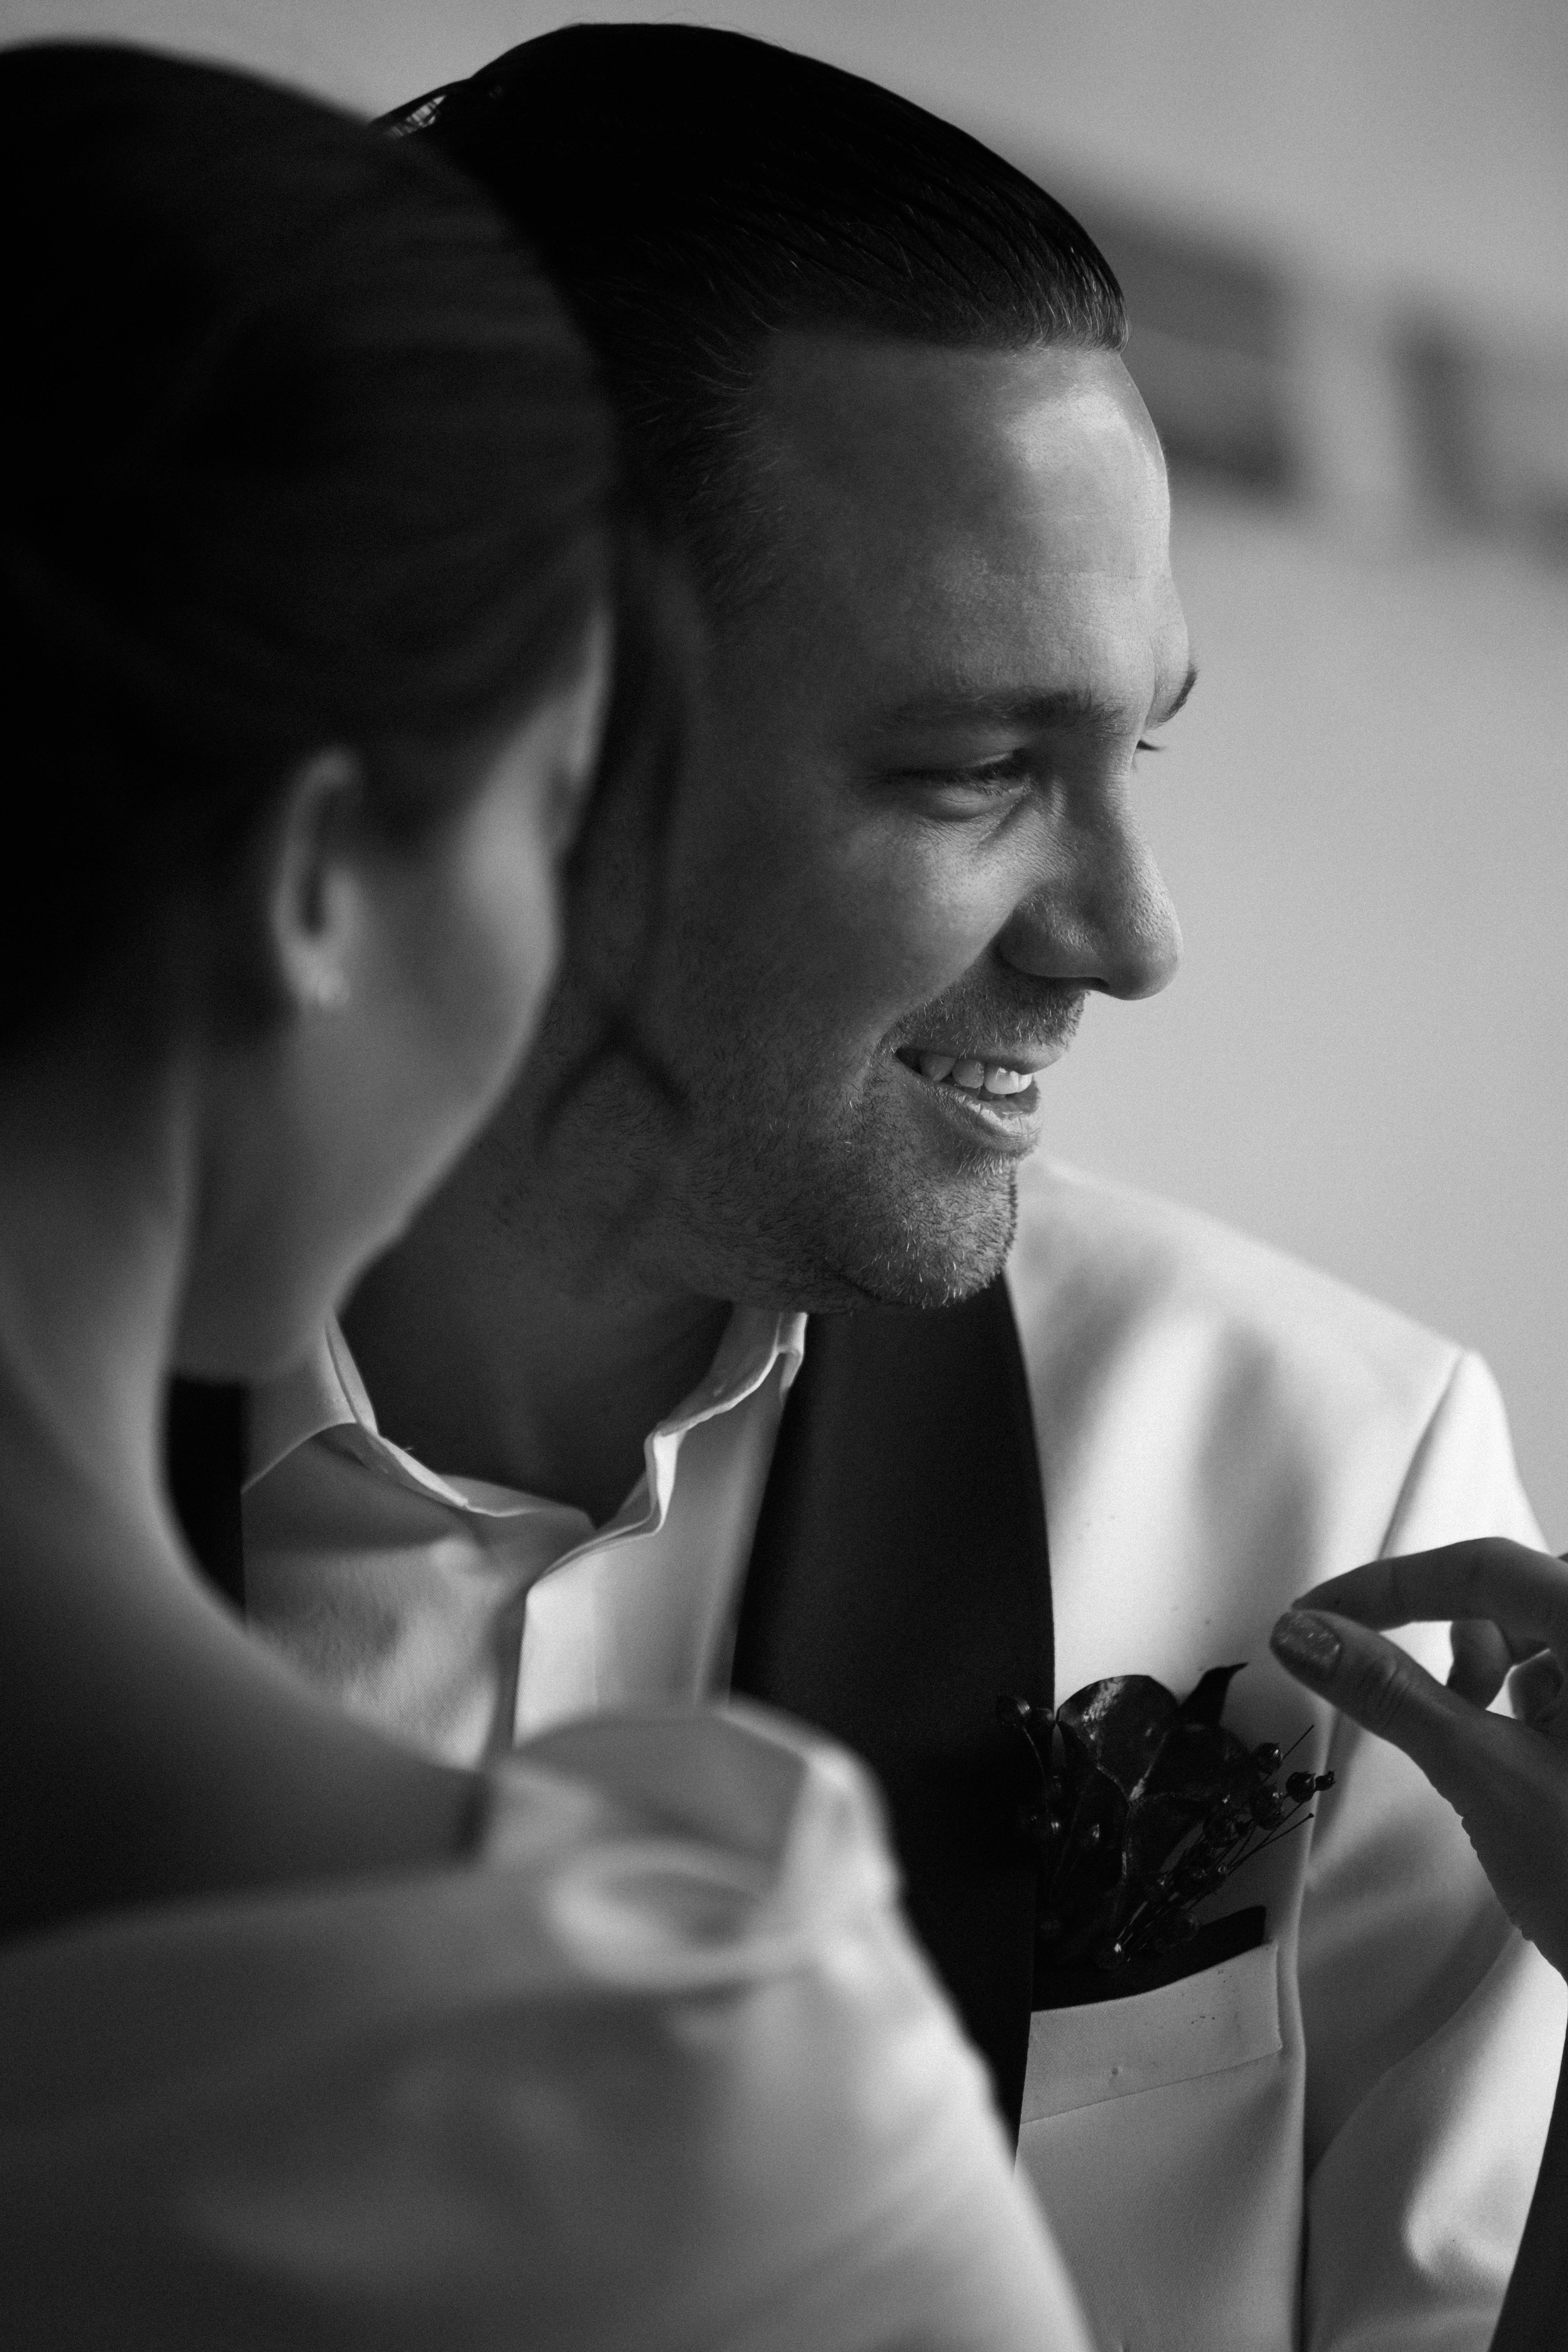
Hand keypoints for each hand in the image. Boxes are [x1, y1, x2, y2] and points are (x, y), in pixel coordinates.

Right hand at [1269, 1540, 1567, 1978]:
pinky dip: (1532, 1703)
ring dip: (1496, 1673)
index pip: (1482, 1566)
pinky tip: (1522, 1759)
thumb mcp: (1482, 1771)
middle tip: (1400, 1679)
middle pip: (1515, 1593)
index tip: (1318, 1612)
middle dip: (1453, 1634)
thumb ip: (1388, 1691)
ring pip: (1544, 1635)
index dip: (1388, 1584)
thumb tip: (1306, 1633)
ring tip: (1482, 1740)